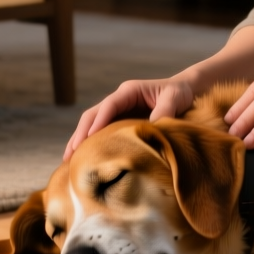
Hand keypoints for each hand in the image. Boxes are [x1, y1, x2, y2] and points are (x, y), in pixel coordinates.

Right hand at [64, 78, 195, 160]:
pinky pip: (101, 133)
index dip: (98, 121)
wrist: (185, 92)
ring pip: (92, 125)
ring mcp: (117, 112)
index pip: (109, 105)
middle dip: (80, 134)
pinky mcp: (119, 123)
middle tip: (70, 155)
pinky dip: (90, 145)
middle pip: (93, 116)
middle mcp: (119, 101)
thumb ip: (165, 110)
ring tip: (68, 161)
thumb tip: (153, 128)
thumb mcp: (175, 97)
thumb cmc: (180, 93)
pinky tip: (84, 160)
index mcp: (129, 91)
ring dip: (79, 141)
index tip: (88, 138)